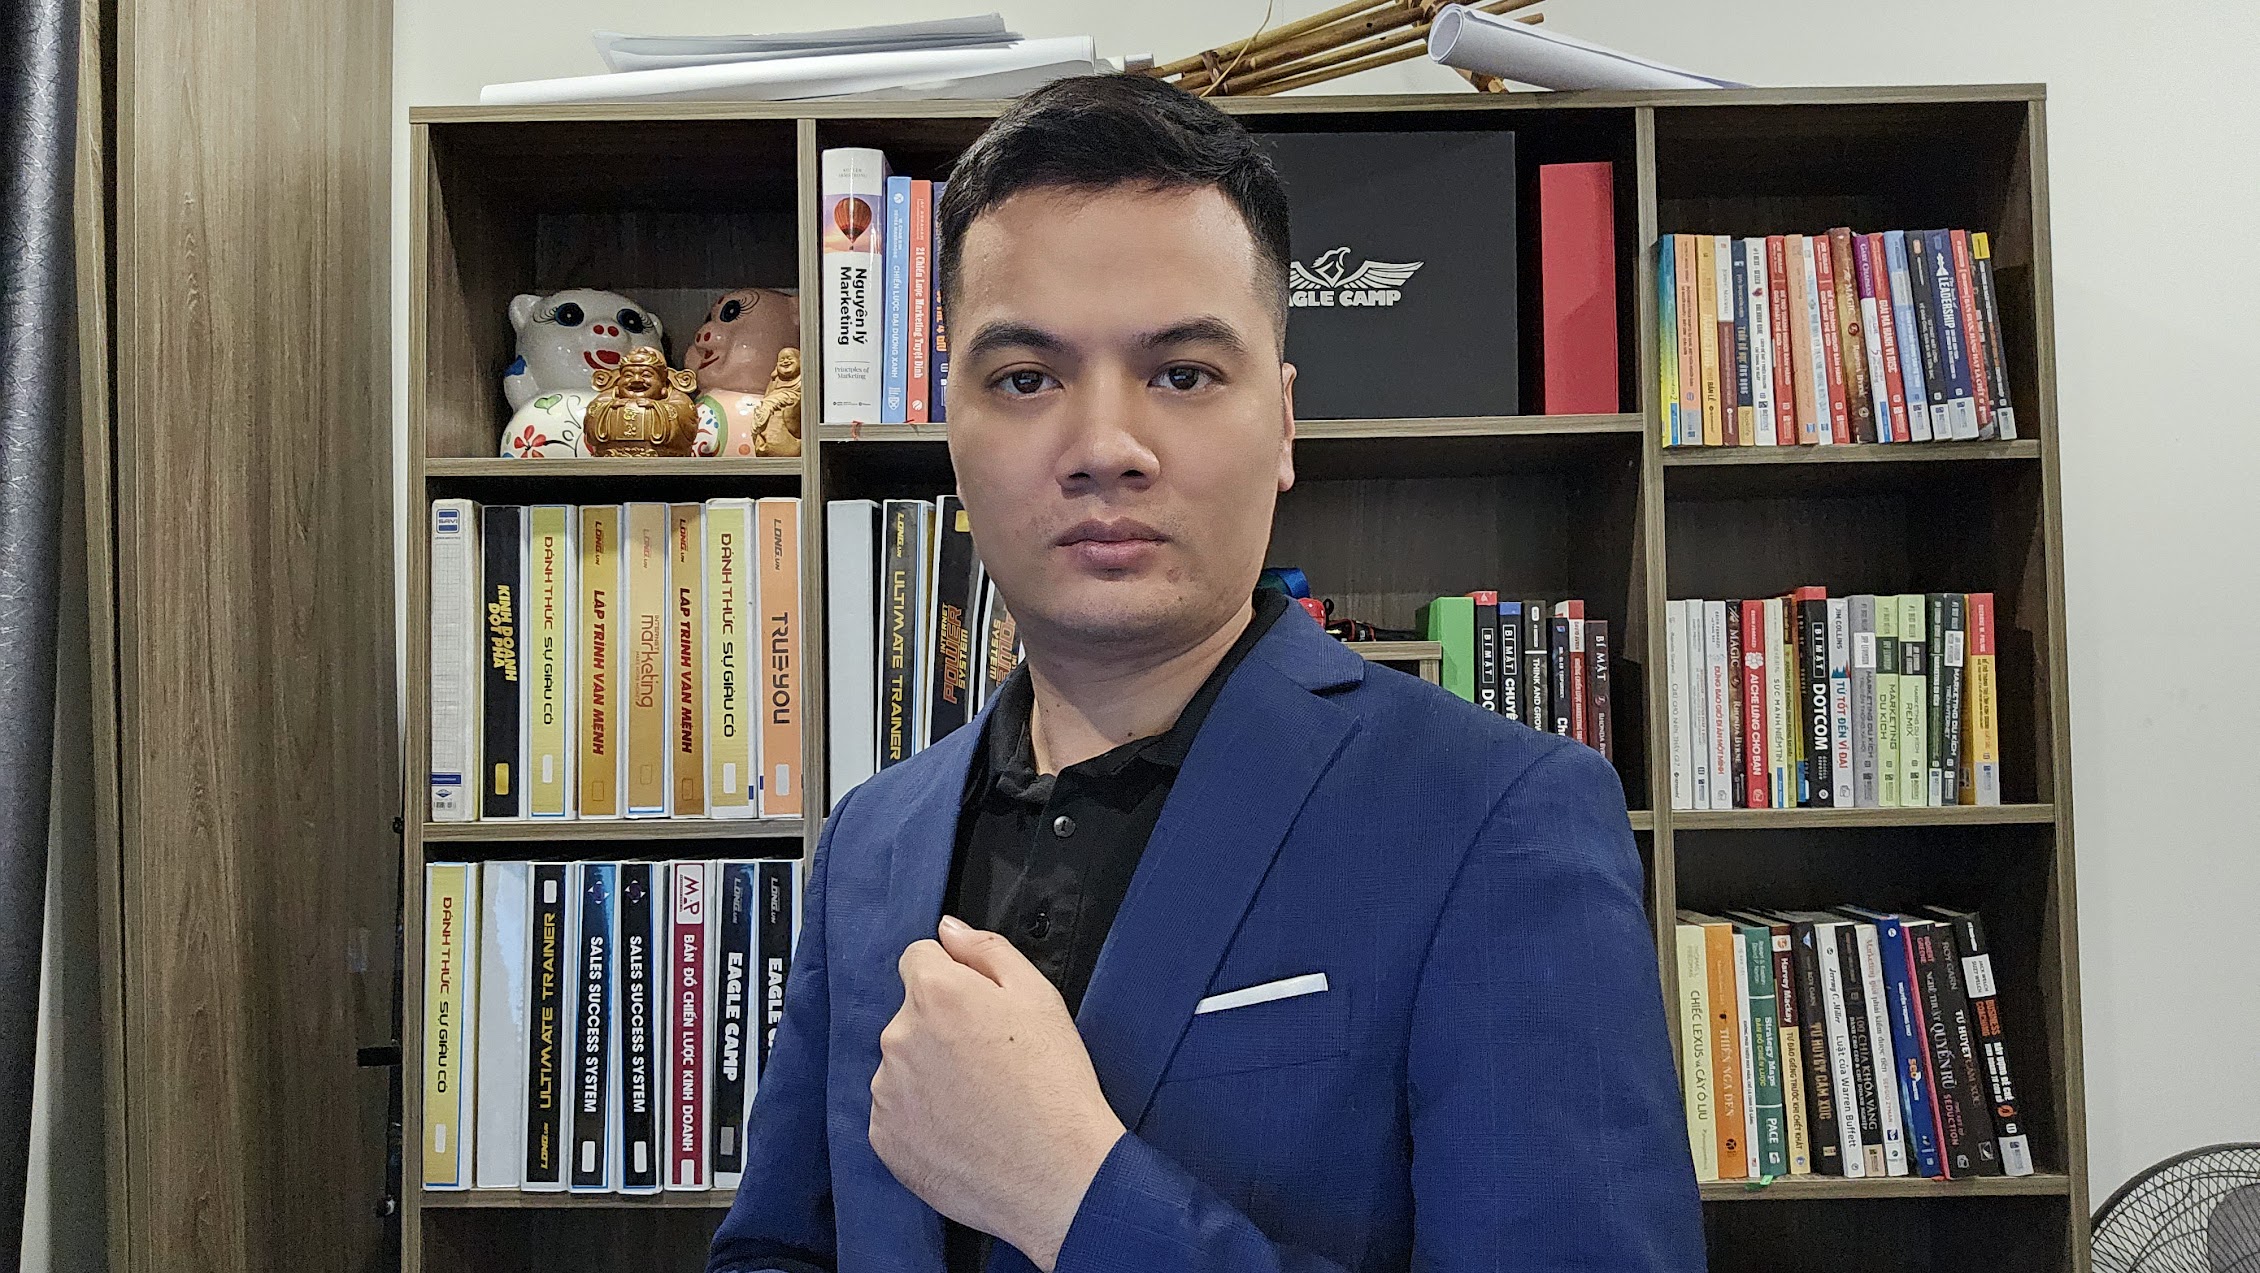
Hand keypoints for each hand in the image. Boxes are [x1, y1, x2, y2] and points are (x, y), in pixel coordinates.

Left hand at [871, 916, 1125, 1270]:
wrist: (1058, 1175)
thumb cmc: (1055, 1086)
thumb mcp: (1039, 997)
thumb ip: (986, 951)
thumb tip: (948, 930)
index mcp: (935, 994)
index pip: (918, 958)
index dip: (953, 978)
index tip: (978, 1007)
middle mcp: (898, 1037)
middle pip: (911, 1014)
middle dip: (941, 1027)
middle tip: (989, 1061)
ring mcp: (886, 1092)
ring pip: (901, 1064)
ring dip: (928, 1073)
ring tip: (978, 1101)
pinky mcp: (884, 1139)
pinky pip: (895, 1112)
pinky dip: (921, 1117)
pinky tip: (962, 1129)